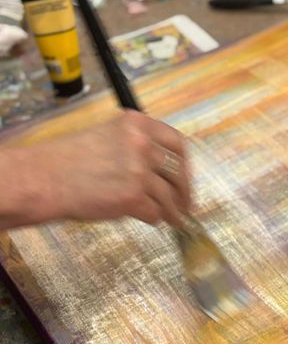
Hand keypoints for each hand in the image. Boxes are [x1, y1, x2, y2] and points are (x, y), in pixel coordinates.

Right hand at [6, 111, 190, 227]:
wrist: (45, 178)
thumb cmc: (69, 160)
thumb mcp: (108, 136)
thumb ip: (137, 146)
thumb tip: (162, 169)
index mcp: (137, 124)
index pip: (177, 143)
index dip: (186, 165)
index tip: (186, 178)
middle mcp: (142, 144)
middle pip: (179, 171)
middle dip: (185, 192)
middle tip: (186, 205)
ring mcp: (139, 170)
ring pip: (170, 196)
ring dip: (174, 211)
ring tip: (175, 220)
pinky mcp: (133, 196)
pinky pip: (154, 212)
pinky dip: (154, 218)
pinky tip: (150, 220)